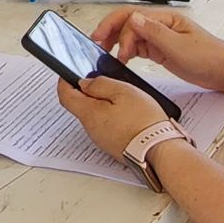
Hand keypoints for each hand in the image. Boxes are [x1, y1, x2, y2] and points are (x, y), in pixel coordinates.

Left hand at [54, 72, 169, 160]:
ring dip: (102, 104)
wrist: (159, 150)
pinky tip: (127, 111)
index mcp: (89, 114)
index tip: (69, 72)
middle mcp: (91, 129)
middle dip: (88, 92)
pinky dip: (111, 116)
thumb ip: (100, 84)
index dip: (64, 81)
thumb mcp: (123, 91)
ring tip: (122, 96)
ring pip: (94, 116)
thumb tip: (85, 83)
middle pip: (80, 105)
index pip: (65, 95)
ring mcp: (101, 139)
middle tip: (103, 81)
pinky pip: (106, 126)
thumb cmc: (143, 122)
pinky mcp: (112, 145)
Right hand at [88, 7, 223, 92]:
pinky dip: (127, 52)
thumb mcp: (180, 46)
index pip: (132, 16)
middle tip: (96, 44)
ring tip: (107, 55)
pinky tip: (122, 59)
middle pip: (128, 22)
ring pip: (132, 35)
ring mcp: (161, 38)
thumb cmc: (210, 57)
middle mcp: (161, 25)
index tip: (105, 42)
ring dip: (118, 42)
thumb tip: (133, 18)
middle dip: (110, 31)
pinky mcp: (162, 51)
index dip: (115, 28)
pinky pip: (139, 47)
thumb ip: (155, 33)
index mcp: (165, 19)